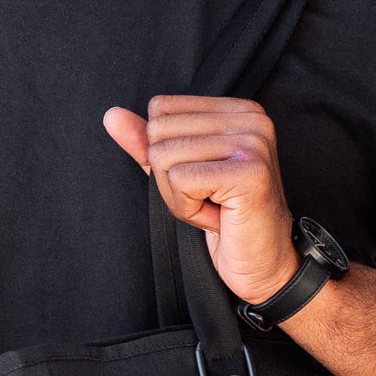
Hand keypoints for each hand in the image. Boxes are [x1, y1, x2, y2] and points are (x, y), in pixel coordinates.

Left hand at [104, 96, 299, 303]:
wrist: (264, 266)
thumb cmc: (227, 222)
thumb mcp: (181, 176)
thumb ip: (148, 144)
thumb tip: (111, 116)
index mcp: (237, 109)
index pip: (161, 110)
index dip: (168, 155)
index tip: (205, 182)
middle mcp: (251, 118)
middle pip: (160, 133)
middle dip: (171, 179)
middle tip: (209, 200)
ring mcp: (252, 143)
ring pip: (165, 158)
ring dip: (180, 198)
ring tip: (215, 209)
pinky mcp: (249, 172)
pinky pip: (181, 181)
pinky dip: (189, 210)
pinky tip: (219, 218)